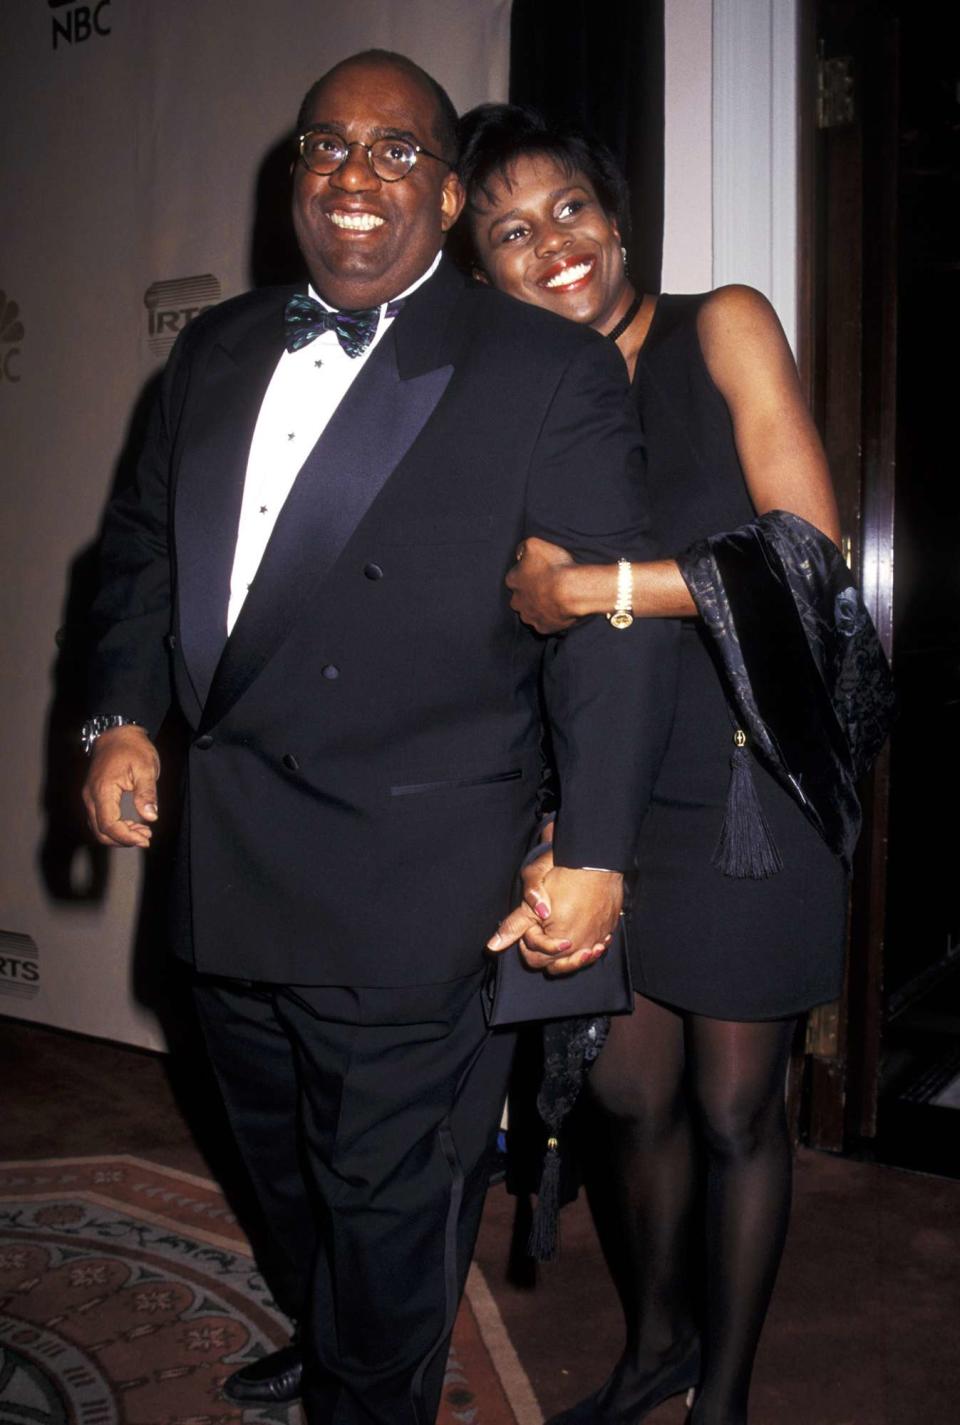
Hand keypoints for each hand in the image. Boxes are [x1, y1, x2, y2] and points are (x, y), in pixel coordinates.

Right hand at [82, 726, 160, 847]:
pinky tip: (132, 825)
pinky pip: (98, 819)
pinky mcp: (93, 795)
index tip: (145, 839)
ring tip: (142, 832)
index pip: (108, 825)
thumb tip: (151, 816)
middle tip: (146, 838)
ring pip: (97, 827)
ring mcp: (89, 796)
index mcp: (102, 790)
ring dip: (118, 835)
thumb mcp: (146, 768)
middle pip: (100, 831)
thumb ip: (147, 793)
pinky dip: (113, 827)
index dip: (126, 837)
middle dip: (122, 840)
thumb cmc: (132, 748)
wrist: (117, 732)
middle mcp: (90, 796)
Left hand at [487, 863, 620, 976]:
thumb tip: (492, 947)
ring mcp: (596, 940)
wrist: (596, 861)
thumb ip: (514, 926)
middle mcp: (578, 947)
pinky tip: (583, 934)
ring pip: (579, 960)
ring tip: (565, 940)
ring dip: (570, 955)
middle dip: (547, 952)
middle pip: (557, 965)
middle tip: (545, 930)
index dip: (528, 942)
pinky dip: (589, 945)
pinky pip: (597, 947)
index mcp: (556, 942)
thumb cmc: (563, 876)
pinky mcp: (608, 930)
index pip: (535, 958)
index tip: (531, 924)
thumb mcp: (531, 898)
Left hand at [506, 537, 577, 632]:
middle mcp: (517, 601)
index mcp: (513, 580)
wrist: (572, 591)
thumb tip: (519, 553)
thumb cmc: (554, 566)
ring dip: (538, 607)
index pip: (515, 577)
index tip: (539, 572)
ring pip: (529, 612)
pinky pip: (543, 624)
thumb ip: (523, 547)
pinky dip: (549, 619)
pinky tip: (559, 611)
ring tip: (553, 600)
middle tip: (546, 587)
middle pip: (519, 598)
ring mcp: (530, 616)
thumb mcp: (534, 544)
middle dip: (529, 594)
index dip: (527, 574)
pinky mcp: (542, 628)